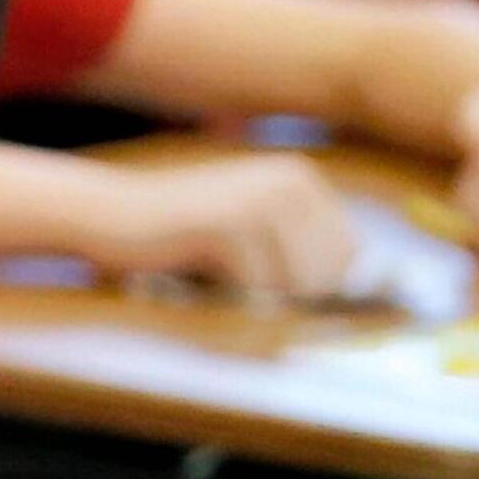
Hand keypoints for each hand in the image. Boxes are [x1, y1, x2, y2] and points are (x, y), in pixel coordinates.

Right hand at [15, 149, 365, 296]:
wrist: (111, 214)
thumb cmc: (180, 236)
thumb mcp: (252, 234)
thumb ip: (302, 252)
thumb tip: (366, 290)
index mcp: (301, 179)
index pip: (351, 254)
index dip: (320, 286)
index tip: (279, 290)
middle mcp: (290, 181)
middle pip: (328, 273)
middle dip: (291, 297)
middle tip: (240, 285)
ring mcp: (260, 200)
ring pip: (297, 284)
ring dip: (259, 299)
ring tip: (221, 278)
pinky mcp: (229, 224)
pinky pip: (257, 289)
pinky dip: (232, 298)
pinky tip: (203, 275)